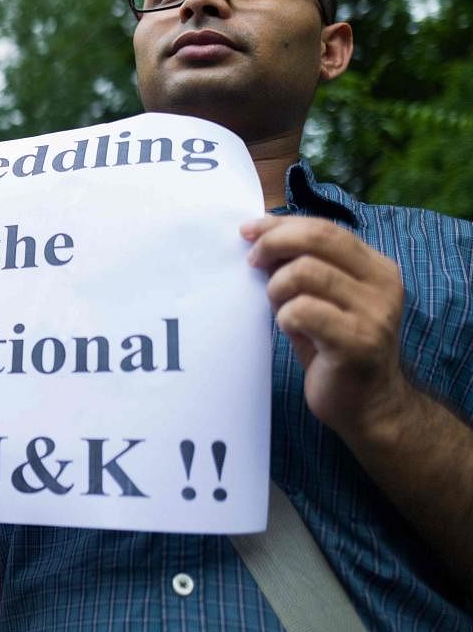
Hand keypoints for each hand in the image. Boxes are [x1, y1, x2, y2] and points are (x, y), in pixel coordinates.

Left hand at [242, 216, 409, 438]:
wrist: (368, 405)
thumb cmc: (335, 349)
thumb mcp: (322, 300)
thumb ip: (304, 267)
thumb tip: (261, 236)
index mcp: (377, 269)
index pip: (326, 229)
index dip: (282, 225)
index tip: (248, 231)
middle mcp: (382, 286)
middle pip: (318, 240)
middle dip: (274, 244)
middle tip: (252, 262)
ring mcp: (374, 314)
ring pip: (305, 272)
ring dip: (277, 287)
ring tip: (279, 308)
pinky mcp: (357, 342)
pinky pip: (302, 311)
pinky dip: (285, 317)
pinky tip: (290, 330)